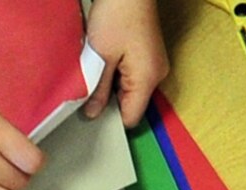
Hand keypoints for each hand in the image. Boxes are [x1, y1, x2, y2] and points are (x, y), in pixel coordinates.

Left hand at [83, 0, 168, 127]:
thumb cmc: (118, 14)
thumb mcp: (100, 56)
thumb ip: (98, 90)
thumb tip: (93, 113)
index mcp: (147, 79)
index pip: (131, 117)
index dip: (110, 119)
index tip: (90, 114)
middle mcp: (155, 75)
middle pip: (131, 103)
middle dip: (109, 99)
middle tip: (90, 85)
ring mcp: (153, 64)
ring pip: (129, 89)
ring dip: (112, 83)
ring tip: (99, 65)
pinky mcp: (148, 55)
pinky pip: (131, 74)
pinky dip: (117, 71)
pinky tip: (106, 58)